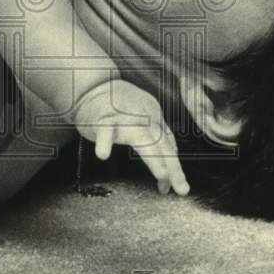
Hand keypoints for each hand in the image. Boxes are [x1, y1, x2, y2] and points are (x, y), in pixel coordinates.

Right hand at [74, 79, 189, 195]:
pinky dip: (104, 141)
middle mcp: (144, 116)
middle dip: (173, 167)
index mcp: (154, 117)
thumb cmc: (116, 107)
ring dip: (154, 157)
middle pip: (162, 143)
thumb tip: (169, 168)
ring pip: (142, 138)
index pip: (168, 144)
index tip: (178, 187)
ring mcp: (124, 117)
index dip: (174, 167)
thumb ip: (155, 139)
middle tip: (182, 188)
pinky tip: (103, 154)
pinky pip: (104, 130)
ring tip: (162, 175)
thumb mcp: (142, 119)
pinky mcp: (103, 117)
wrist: (92, 84)